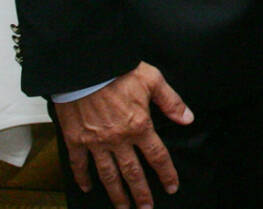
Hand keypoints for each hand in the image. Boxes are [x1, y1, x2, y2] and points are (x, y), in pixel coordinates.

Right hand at [54, 61, 193, 208]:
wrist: (84, 67)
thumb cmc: (118, 70)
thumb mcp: (153, 80)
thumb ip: (171, 102)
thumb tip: (187, 118)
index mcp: (139, 126)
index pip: (157, 156)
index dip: (166, 174)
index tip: (171, 187)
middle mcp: (118, 139)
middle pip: (132, 173)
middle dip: (141, 194)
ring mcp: (95, 142)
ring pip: (108, 174)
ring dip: (116, 193)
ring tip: (123, 207)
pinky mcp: (75, 140)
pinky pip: (79, 164)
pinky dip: (83, 178)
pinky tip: (88, 188)